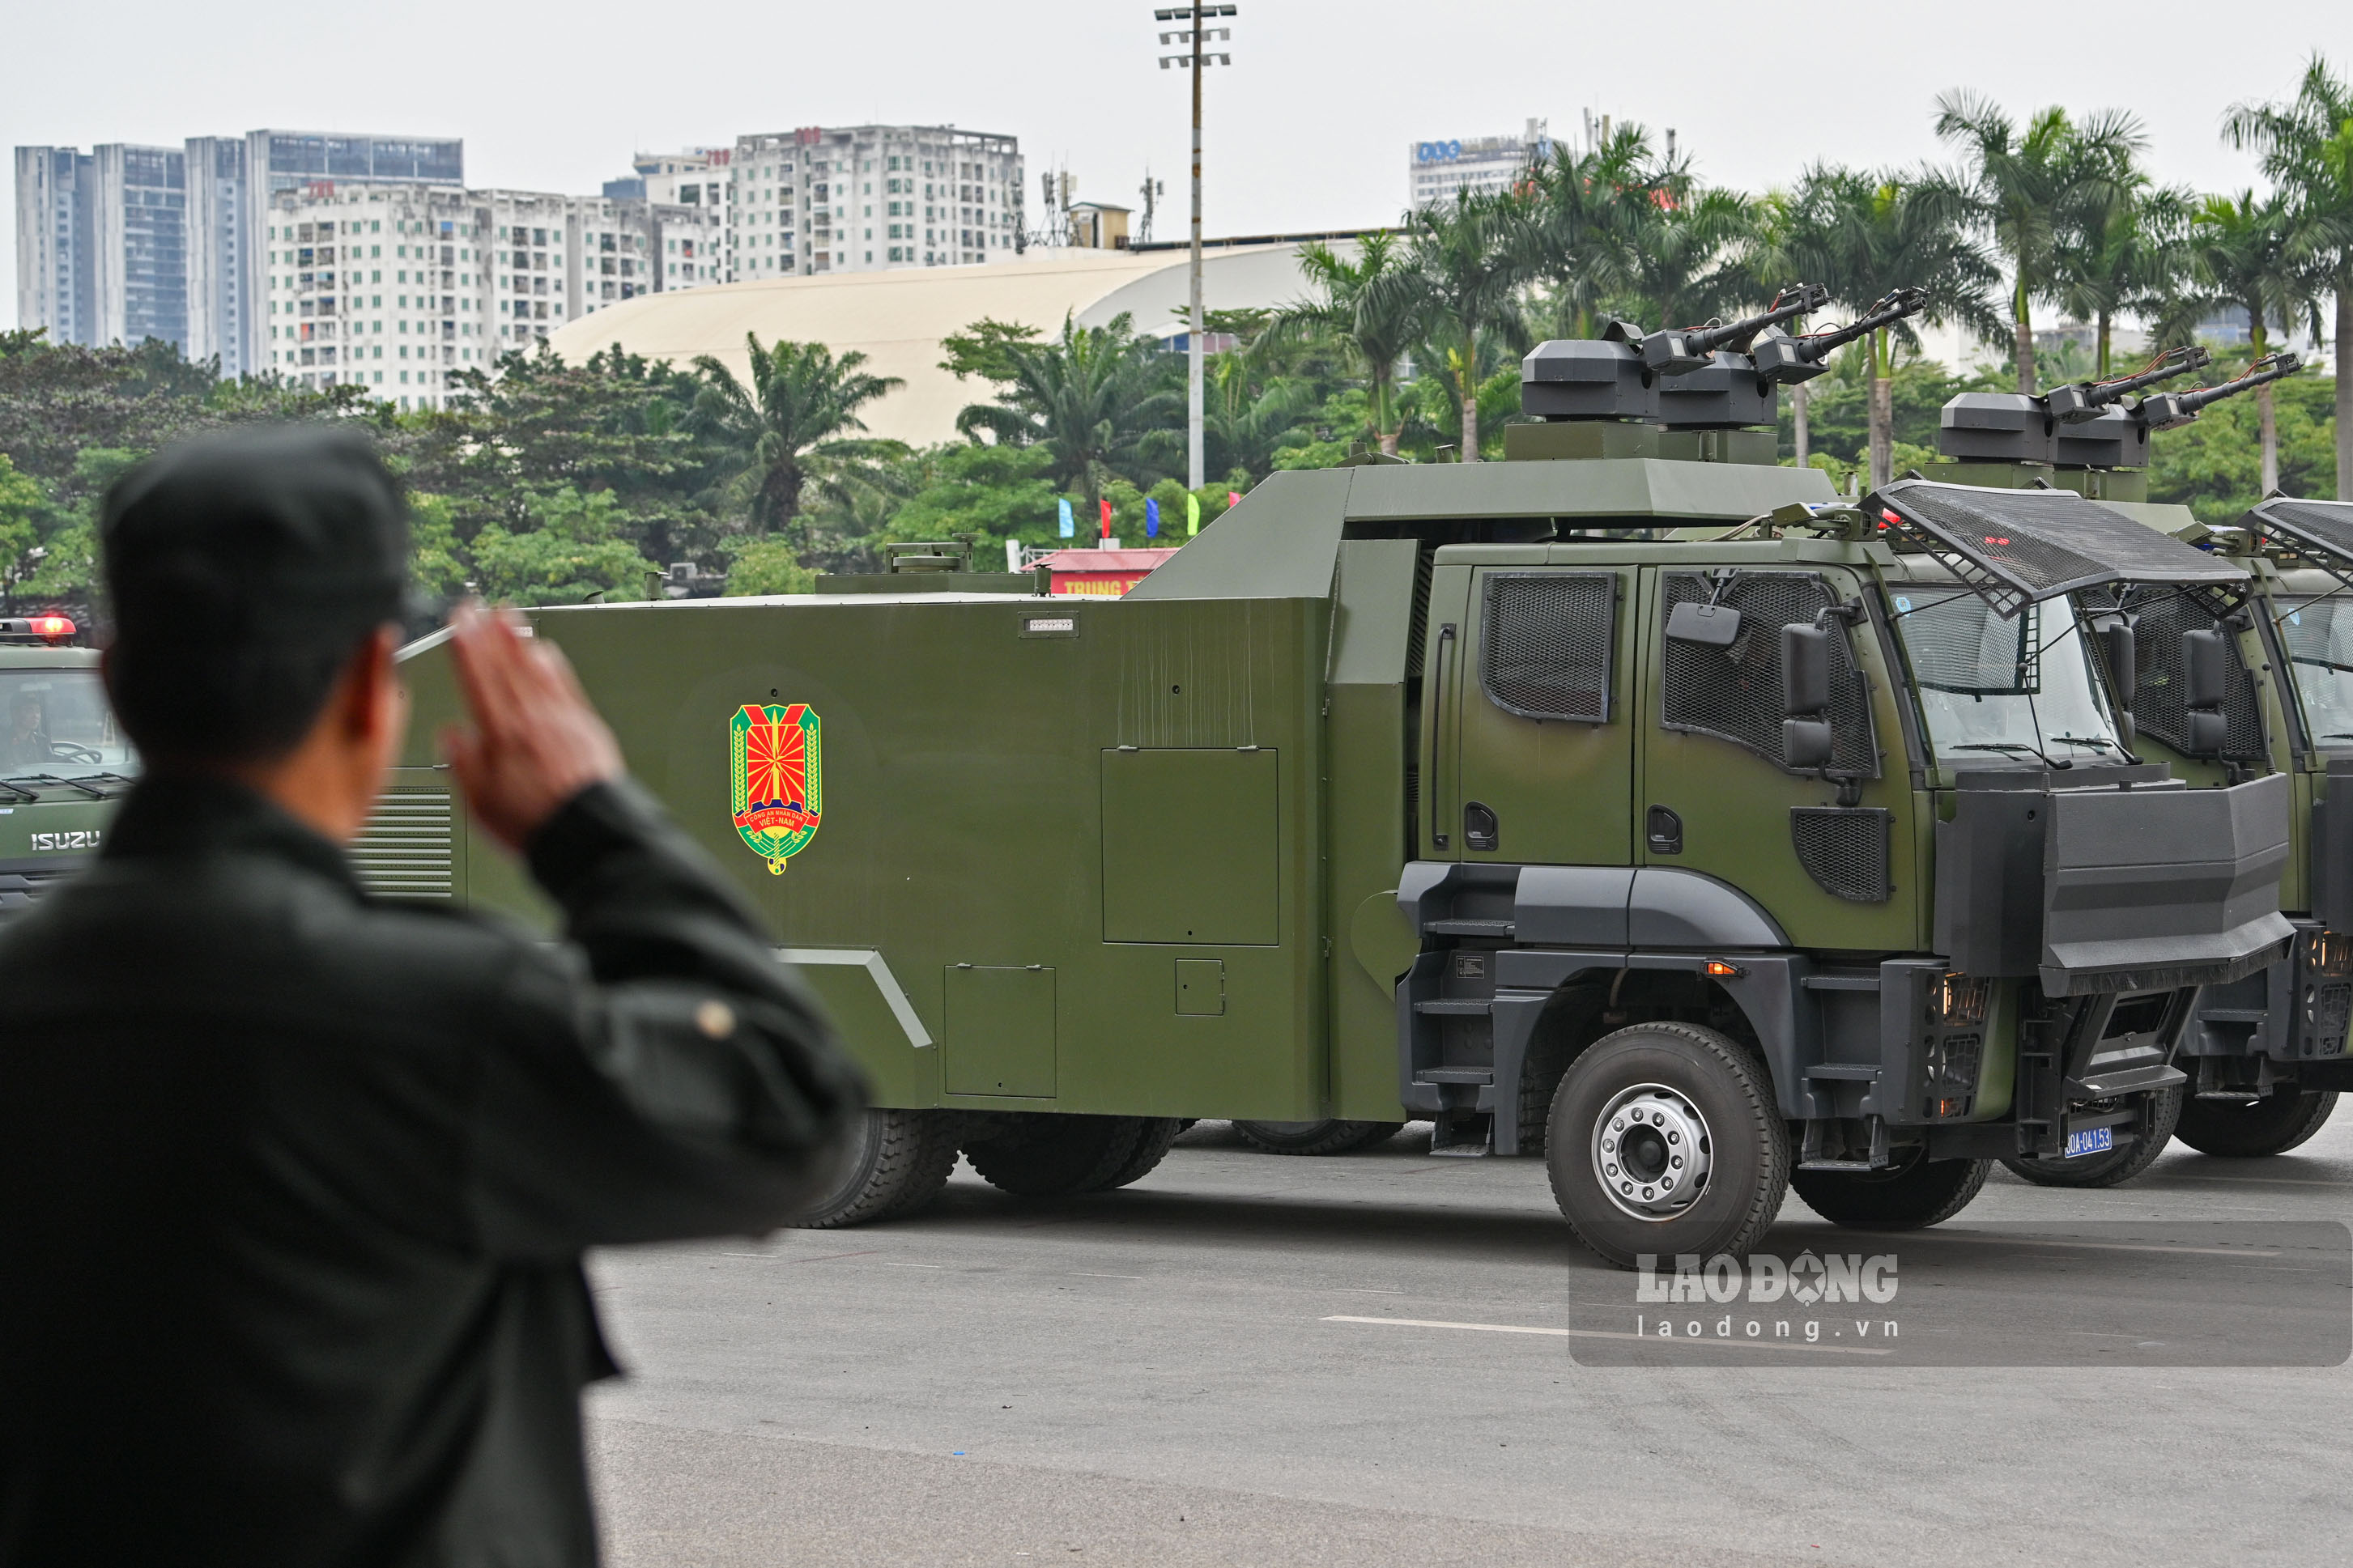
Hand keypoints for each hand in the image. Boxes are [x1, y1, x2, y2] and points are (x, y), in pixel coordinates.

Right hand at [440, 601, 624, 852]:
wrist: (587, 834)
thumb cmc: (536, 824)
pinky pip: (566, 686)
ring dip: (519, 639)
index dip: (466, 647)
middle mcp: (531, 721)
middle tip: (478, 606)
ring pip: (535, 670)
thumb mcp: (480, 804)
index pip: (478, 680)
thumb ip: (463, 764)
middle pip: (505, 668)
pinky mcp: (586, 727)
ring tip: (508, 614)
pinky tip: (547, 651)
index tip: (458, 622)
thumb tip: (452, 736)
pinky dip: (554, 665)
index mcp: (501, 736)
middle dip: (488, 634)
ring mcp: (560, 720)